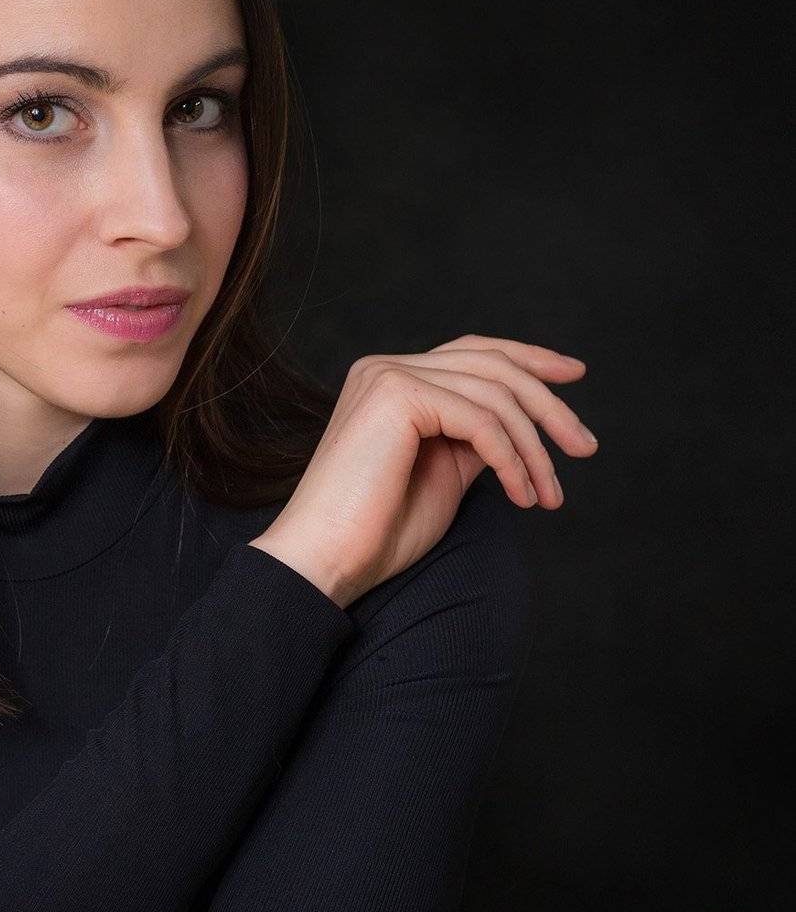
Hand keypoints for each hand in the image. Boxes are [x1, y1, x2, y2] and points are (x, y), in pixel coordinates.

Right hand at [255, 333, 596, 606]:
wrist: (326, 559)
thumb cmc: (375, 532)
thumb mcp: (442, 474)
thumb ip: (473, 439)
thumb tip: (520, 427)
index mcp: (390, 380)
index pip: (472, 352)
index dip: (529, 357)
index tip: (574, 374)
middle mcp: (385, 367)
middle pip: (493, 365)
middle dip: (549, 405)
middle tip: (585, 448)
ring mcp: (388, 376)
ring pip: (494, 393)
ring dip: (536, 448)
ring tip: (550, 495)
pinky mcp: (396, 395)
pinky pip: (481, 419)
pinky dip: (512, 459)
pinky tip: (521, 495)